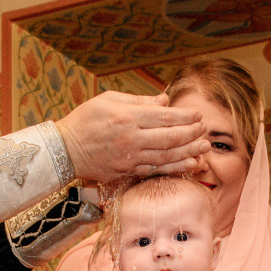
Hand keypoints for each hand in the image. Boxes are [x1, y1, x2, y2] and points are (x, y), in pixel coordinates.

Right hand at [56, 92, 207, 179]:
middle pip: (170, 137)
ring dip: (189, 152)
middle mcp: (131, 138)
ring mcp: (130, 157)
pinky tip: (190, 164)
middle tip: (205, 131)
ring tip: (205, 148)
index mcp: (127, 117)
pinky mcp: (128, 171)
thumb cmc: (86, 119)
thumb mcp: (109, 100)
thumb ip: (139, 101)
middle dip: (192, 134)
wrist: (65, 149)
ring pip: (167, 156)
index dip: (185, 116)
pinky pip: (157, 170)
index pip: (164, 117)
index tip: (197, 115)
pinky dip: (176, 168)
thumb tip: (165, 100)